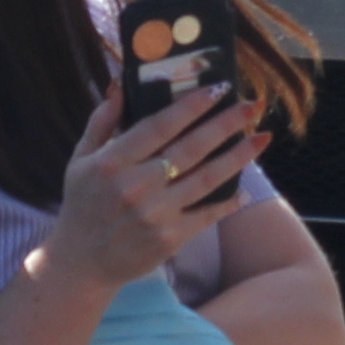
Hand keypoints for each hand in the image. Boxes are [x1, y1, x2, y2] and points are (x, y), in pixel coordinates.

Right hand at [43, 77, 263, 295]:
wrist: (81, 263)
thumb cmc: (82, 204)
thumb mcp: (81, 159)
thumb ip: (103, 120)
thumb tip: (121, 82)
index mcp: (113, 162)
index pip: (159, 126)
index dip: (192, 105)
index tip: (220, 87)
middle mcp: (136, 186)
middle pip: (192, 148)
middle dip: (227, 123)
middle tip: (254, 105)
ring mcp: (155, 214)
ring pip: (208, 178)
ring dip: (239, 156)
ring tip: (263, 138)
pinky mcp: (170, 238)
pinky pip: (208, 214)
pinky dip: (229, 202)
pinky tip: (246, 189)